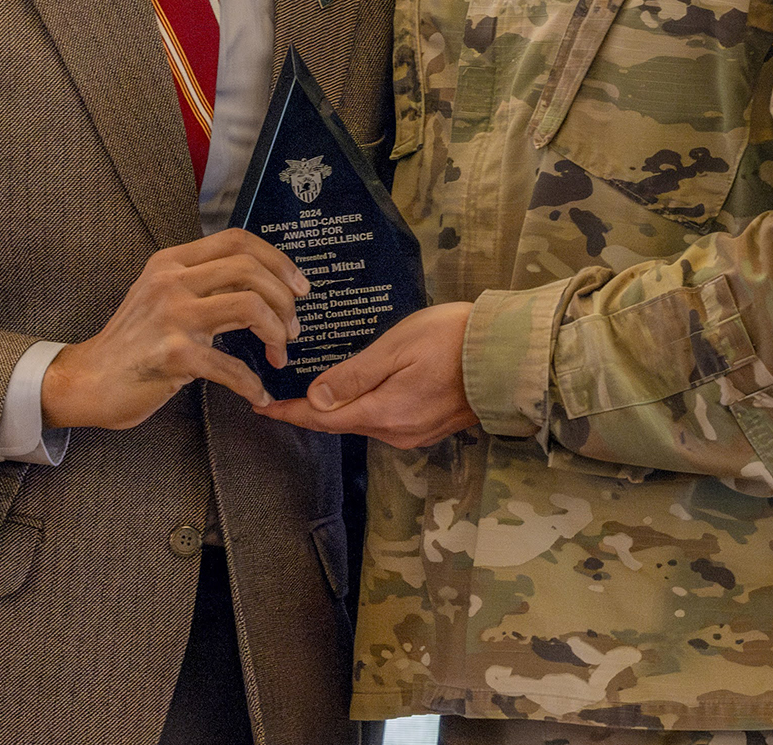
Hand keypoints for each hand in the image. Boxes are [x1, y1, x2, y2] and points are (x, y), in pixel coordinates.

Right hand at [41, 228, 307, 429]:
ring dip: (276, 333)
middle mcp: (171, 281)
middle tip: (292, 329)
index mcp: (172, 262)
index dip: (277, 260)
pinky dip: (253, 384)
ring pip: (250, 307)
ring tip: (279, 354)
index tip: (298, 287)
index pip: (237, 240)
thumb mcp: (161, 296)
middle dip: (285, 300)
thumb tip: (259, 282)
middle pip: (251, 270)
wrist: (87, 381)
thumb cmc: (132, 342)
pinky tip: (257, 394)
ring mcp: (172, 317)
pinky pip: (232, 367)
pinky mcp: (173, 356)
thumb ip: (201, 282)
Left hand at [257, 302, 477, 448]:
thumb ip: (354, 375)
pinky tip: (363, 390)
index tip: (262, 408)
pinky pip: (387, 420)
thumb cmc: (454, 339)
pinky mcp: (431, 427)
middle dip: (313, 410)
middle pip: (343, 423)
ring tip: (320, 387)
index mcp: (385, 413)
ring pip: (365, 422)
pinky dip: (367, 407)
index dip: (290, 414)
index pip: (324, 419)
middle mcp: (398, 433)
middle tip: (284, 391)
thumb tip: (315, 400)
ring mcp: (417, 433)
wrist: (510, 353)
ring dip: (342, 407)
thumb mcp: (397, 348)